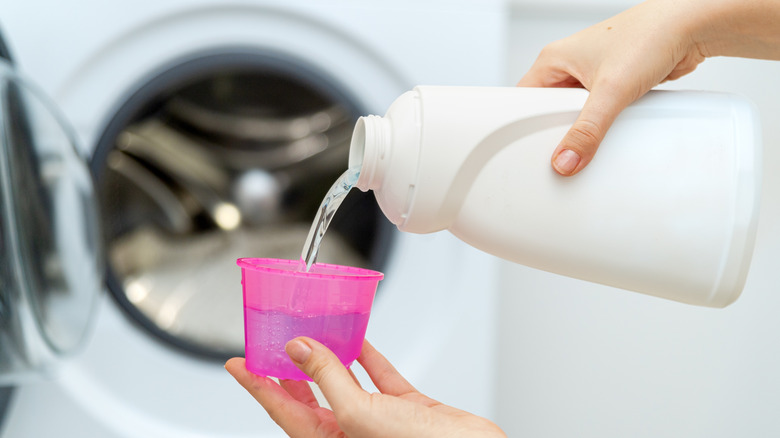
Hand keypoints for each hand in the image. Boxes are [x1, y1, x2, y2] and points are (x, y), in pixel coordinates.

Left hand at [225, 337, 505, 437]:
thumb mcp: (358, 413)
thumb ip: (327, 377)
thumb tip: (299, 348)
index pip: (281, 409)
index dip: (256, 385)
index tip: (237, 364)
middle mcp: (348, 431)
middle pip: (308, 396)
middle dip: (288, 370)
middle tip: (270, 345)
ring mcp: (377, 420)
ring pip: (344, 382)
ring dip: (329, 355)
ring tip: (311, 332)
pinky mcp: (405, 408)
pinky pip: (379, 377)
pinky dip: (368, 356)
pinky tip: (359, 339)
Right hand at [518, 0, 708, 175]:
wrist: (691, 26)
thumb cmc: (650, 35)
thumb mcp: (611, 91)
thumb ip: (587, 131)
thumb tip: (566, 160)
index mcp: (554, 58)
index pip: (523, 99)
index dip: (524, 126)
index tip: (531, 149)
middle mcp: (569, 65)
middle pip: (548, 111)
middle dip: (557, 131)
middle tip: (563, 148)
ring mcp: (591, 75)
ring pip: (574, 113)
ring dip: (583, 128)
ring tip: (588, 138)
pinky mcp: (612, 84)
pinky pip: (597, 113)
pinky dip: (602, 124)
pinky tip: (608, 131)